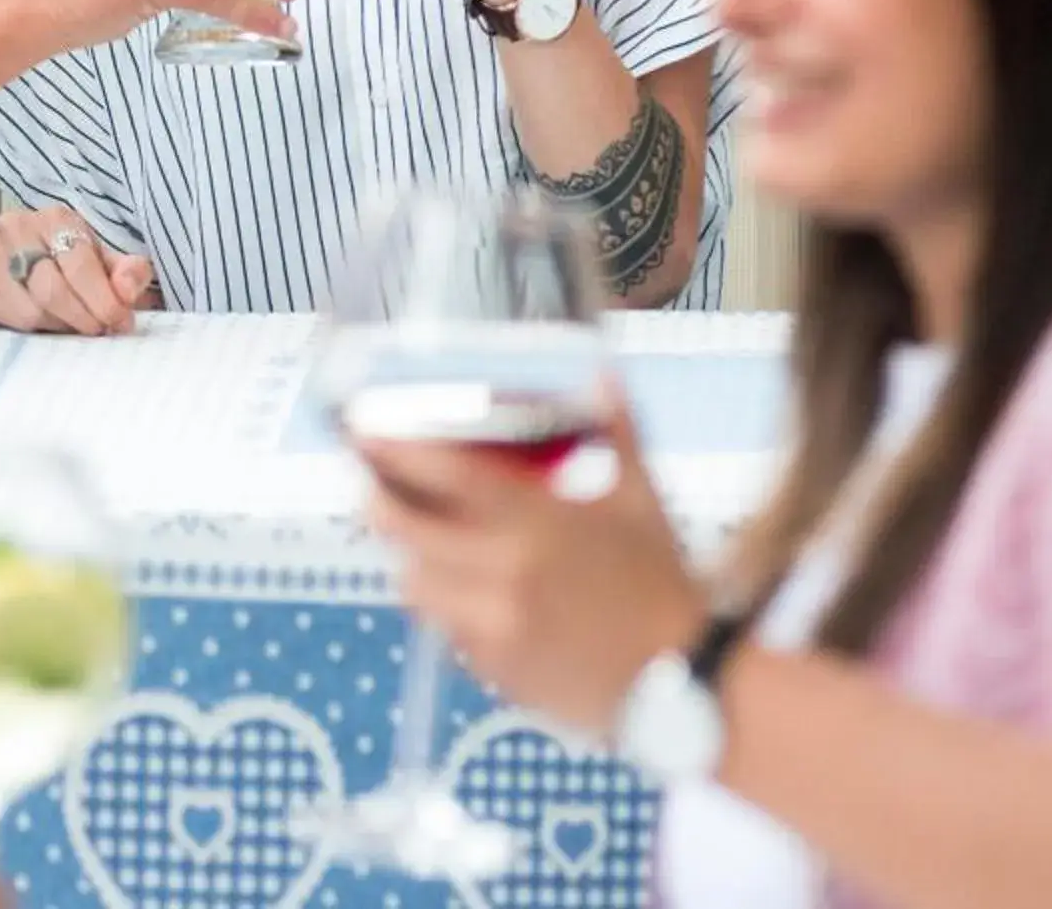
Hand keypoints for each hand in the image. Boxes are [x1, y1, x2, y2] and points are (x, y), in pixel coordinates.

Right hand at [0, 205, 157, 335]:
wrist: (42, 259)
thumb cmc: (77, 262)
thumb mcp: (110, 262)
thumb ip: (128, 273)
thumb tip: (127, 290)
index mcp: (55, 218)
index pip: (79, 264)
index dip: (103, 300)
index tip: (119, 321)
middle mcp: (14, 228)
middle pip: (51, 291)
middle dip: (81, 318)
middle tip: (98, 330)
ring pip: (27, 310)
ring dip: (56, 326)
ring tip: (70, 323)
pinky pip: (0, 317)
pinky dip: (25, 327)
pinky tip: (41, 321)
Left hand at [358, 380, 709, 733]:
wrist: (688, 678)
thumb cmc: (663, 581)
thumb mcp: (643, 498)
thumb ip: (617, 430)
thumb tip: (604, 372)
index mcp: (537, 522)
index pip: (443, 476)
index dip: (394, 452)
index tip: (364, 434)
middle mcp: (505, 572)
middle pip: (403, 532)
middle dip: (380, 505)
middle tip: (376, 489)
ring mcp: (494, 625)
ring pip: (415, 585)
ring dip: (415, 561)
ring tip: (431, 547)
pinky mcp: (495, 669)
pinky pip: (446, 632)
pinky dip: (449, 611)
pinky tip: (475, 598)